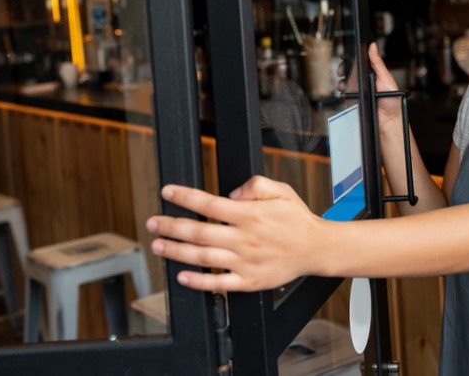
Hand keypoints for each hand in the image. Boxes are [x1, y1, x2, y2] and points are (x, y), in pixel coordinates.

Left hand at [146, 177, 326, 292]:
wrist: (316, 248)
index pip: (209, 203)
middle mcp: (245, 238)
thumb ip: (255, 185)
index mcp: (250, 215)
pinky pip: (219, 283)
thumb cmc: (296, 219)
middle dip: (171, 226)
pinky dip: (199, 282)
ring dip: (177, 252)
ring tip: (159, 246)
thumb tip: (231, 193)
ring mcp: (246, 261)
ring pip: (203, 257)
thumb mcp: (281, 190)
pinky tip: (182, 276)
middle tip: (152, 222)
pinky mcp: (249, 281)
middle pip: (199, 231)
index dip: (184, 197)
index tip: (167, 192)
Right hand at [337, 43, 403, 134]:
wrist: (389, 121)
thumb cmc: (393, 101)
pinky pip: (344, 94)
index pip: (360, 62)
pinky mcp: (353, 100)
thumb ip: (378, 63)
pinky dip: (342, 91)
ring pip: (344, 81)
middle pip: (349, 70)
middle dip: (343, 68)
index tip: (348, 56)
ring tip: (344, 83)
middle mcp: (364, 81)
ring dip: (342, 80)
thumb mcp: (386, 78)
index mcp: (372, 73)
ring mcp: (357, 91)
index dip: (352, 58)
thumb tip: (373, 46)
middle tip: (342, 70)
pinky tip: (345, 91)